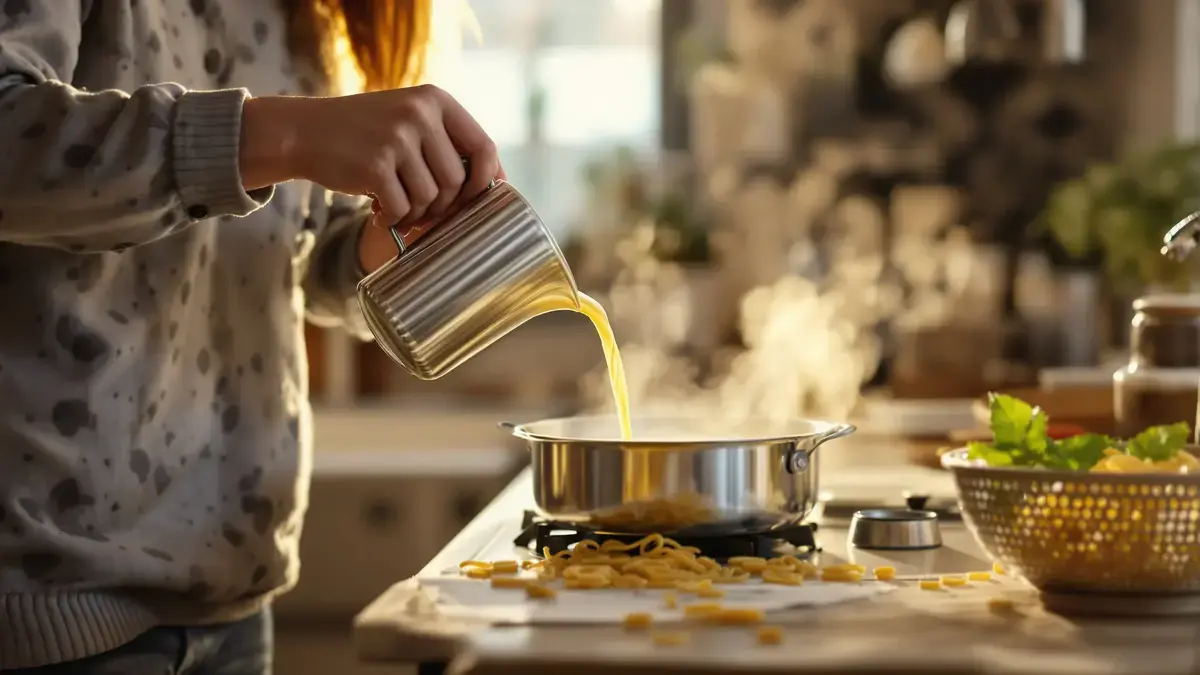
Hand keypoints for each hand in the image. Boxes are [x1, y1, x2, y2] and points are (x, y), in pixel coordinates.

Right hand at [240, 85, 504, 229]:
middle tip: (421, 210)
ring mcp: (398, 138)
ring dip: (416, 213)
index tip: (479, 200)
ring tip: (396, 206)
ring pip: (431, 198)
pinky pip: (403, 208)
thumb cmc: (363, 134)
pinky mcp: (376, 165)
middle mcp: (420, 114)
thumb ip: (446, 143)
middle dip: (442, 205)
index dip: (487, 180)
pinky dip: (393, 219)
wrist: (303, 131)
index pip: (484, 147)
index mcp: (436, 100)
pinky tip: (379, 212)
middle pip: (457, 181)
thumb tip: (494, 184)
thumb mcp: (408, 119)